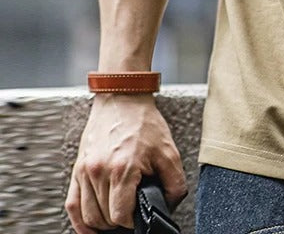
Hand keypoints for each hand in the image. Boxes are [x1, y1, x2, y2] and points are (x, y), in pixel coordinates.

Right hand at [65, 94, 187, 232]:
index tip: (138, 217)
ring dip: (101, 222)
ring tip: (115, 217)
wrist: (123, 99)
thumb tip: (170, 204)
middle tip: (130, 214)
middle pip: (103, 217)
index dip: (132, 222)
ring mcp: (85, 171)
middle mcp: (99, 171)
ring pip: (87, 215)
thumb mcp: (168, 151)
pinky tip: (90, 224)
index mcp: (123, 168)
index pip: (120, 215)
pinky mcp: (77, 169)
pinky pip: (71, 205)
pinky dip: (80, 220)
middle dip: (119, 222)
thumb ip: (174, 182)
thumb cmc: (143, 122)